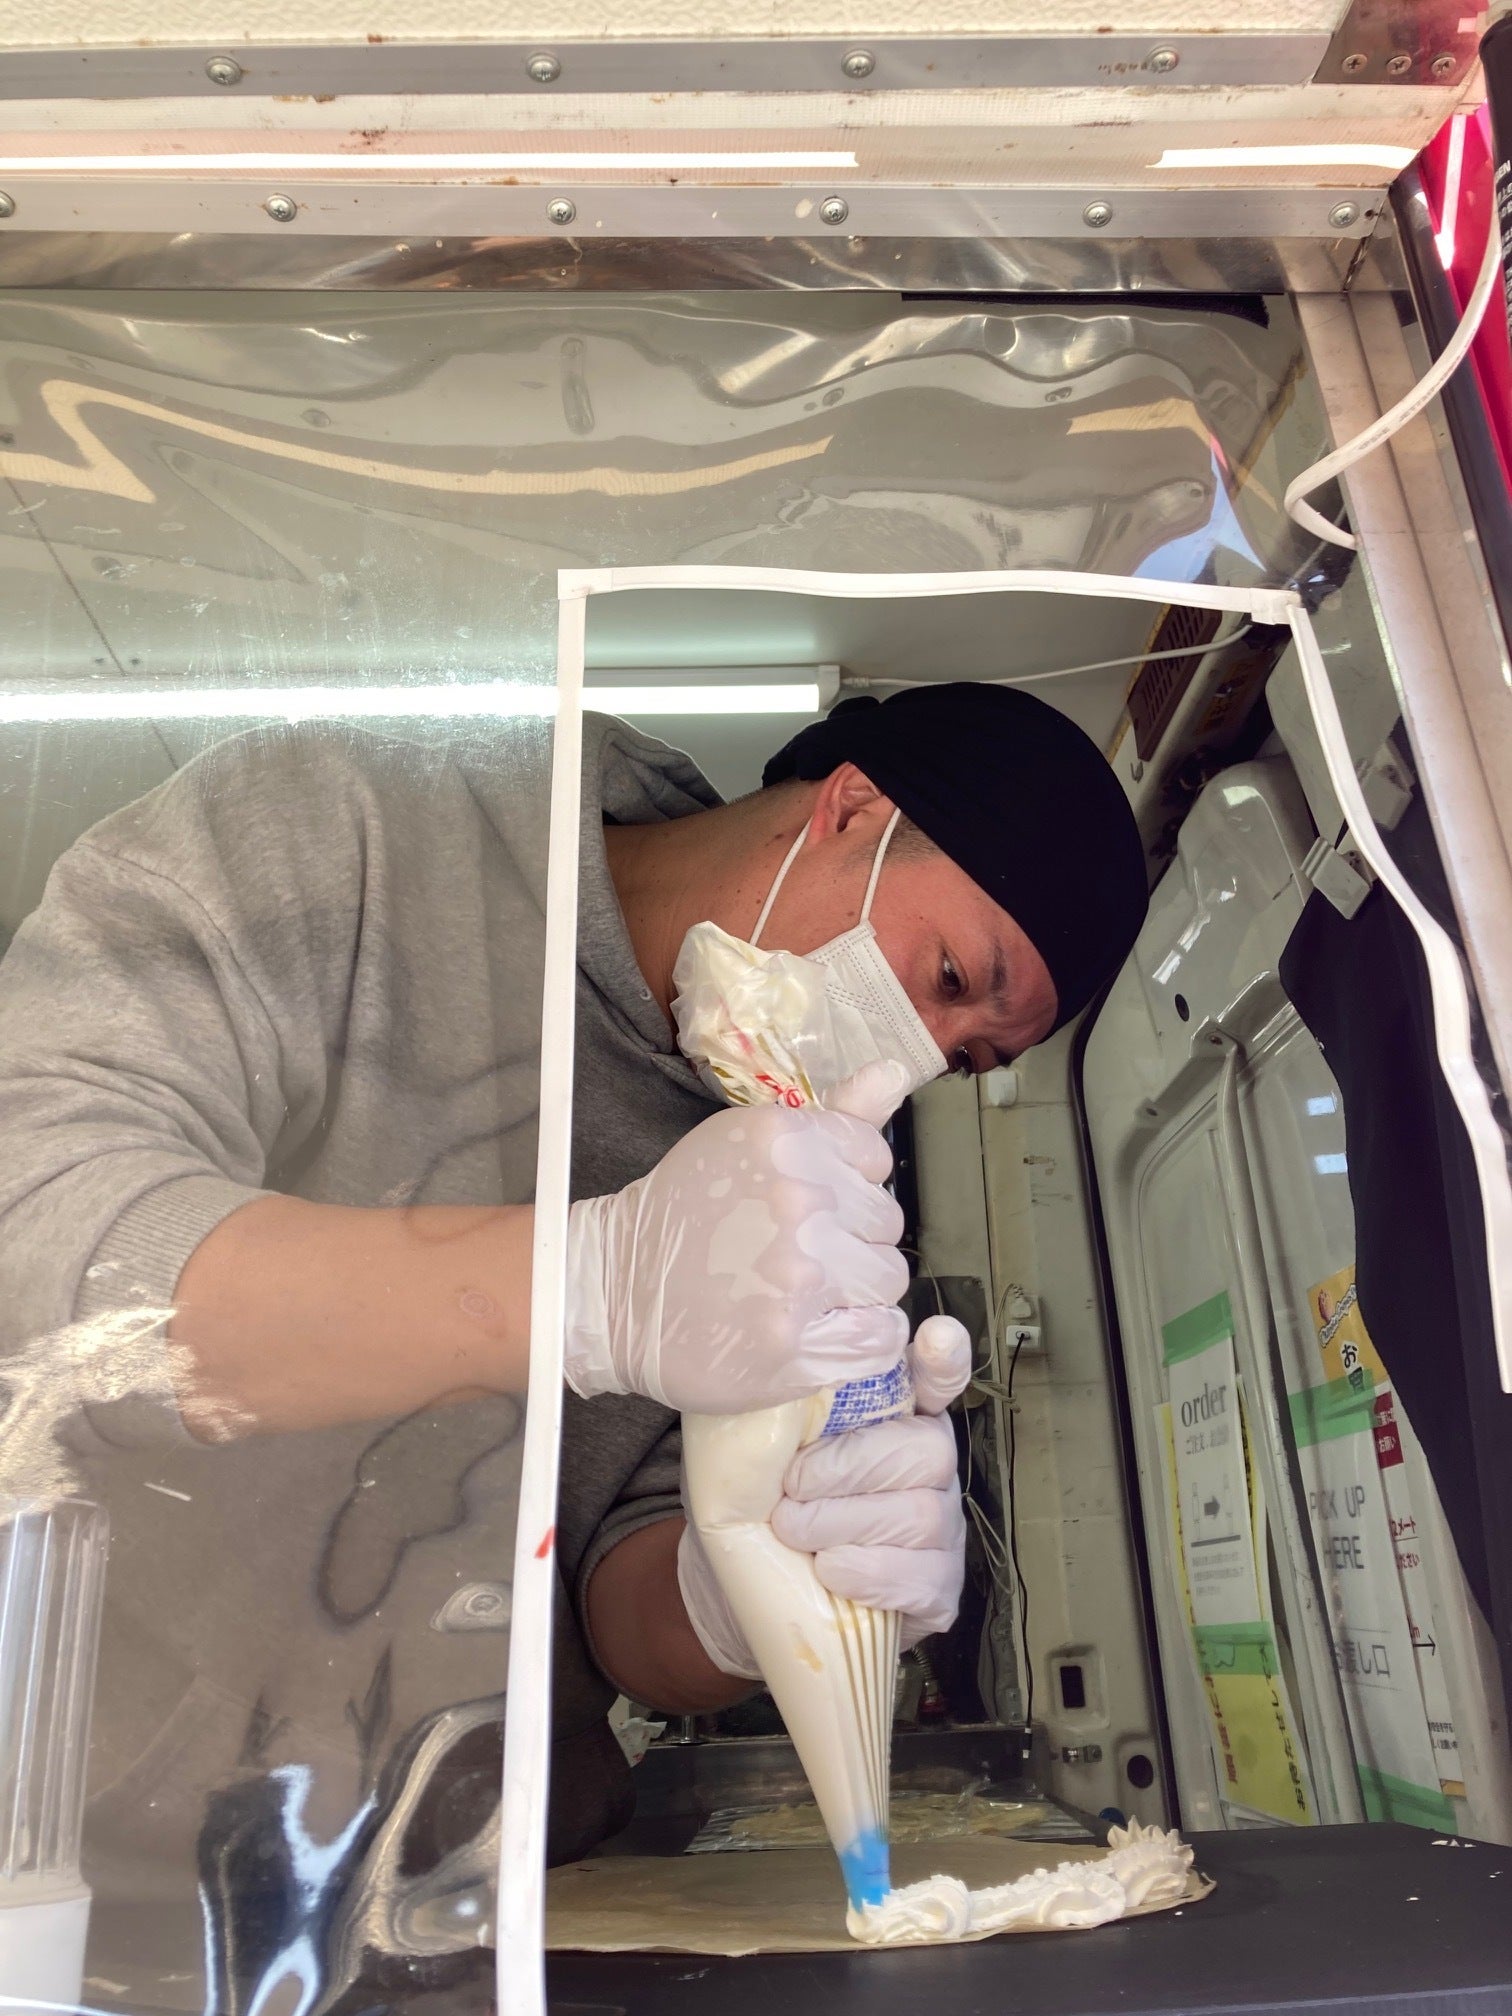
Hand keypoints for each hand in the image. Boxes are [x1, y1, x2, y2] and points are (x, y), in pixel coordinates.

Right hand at [564, 1071, 910, 1413]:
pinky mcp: (795, 1346)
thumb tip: (895, 1071)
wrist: (615, 1292)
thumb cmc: (685, 1214)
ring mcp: (798, 1278)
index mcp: (785, 1140)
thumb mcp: (747, 1142)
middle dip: (850, 1238)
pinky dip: (860, 1341)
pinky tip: (820, 1332)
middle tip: (796, 1253)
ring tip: (804, 1294)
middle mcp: (798, 1202)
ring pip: (886, 1280)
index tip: (808, 1203)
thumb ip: (833, 1115)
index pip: (874, 1158)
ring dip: (855, 1291)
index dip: (846, 1184)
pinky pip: (879, 1340)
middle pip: (885, 1222)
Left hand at [678, 1313, 971, 1677]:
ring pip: (922, 1515)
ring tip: (792, 1530)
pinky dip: (870, 1573)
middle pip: (927, 1450)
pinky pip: (924, 1576)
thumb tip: (763, 1369)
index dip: (944, 1359)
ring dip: (845, 1522)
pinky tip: (829, 1570)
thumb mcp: (747, 1445)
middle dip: (851, 1467)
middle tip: (790, 1487)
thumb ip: (771, 1406)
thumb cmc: (752, 1501)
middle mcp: (928, 1462)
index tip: (936, 1338)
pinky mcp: (939, 1586)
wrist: (741, 1589)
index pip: (937, 1375)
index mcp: (891, 1414)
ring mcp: (941, 1526)